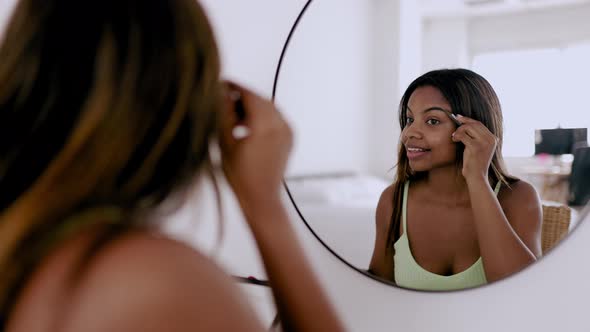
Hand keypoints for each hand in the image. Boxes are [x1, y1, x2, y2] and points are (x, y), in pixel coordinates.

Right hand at [219, 82, 292, 213]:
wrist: (261, 197)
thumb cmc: (240, 176)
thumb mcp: (225, 142)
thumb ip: (224, 114)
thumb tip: (221, 93)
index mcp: (264, 124)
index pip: (249, 94)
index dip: (234, 87)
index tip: (222, 84)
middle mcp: (280, 125)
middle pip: (260, 100)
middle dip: (242, 98)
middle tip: (224, 102)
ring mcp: (287, 132)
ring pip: (268, 108)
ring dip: (252, 108)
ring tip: (234, 120)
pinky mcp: (289, 138)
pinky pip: (276, 119)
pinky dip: (262, 118)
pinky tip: (247, 129)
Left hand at [451, 114, 496, 181]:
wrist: (477, 176)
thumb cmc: (474, 163)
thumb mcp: (478, 148)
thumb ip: (476, 137)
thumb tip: (464, 124)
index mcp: (493, 139)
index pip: (479, 124)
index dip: (468, 119)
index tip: (459, 117)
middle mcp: (491, 139)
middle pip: (474, 124)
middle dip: (462, 124)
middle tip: (454, 129)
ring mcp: (484, 143)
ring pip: (468, 128)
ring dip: (458, 131)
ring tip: (454, 137)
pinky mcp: (476, 147)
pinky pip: (463, 135)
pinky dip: (456, 136)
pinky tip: (454, 140)